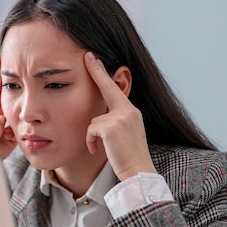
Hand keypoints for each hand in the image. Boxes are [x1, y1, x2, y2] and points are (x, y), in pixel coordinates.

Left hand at [84, 52, 156, 180]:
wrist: (138, 171)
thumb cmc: (129, 157)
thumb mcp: (125, 134)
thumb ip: (115, 120)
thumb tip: (99, 117)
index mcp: (131, 111)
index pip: (115, 88)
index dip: (104, 73)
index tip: (94, 58)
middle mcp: (128, 110)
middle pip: (107, 89)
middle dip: (96, 71)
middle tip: (88, 55)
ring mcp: (121, 117)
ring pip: (93, 120)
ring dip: (93, 135)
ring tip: (103, 147)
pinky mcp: (111, 127)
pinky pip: (90, 130)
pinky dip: (90, 141)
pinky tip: (96, 150)